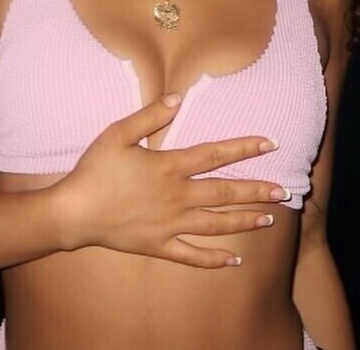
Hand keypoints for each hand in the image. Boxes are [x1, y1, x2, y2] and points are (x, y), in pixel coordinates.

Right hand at [54, 93, 286, 267]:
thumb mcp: (117, 133)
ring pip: (216, 224)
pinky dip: (214, 259)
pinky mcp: (159, 246)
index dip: (244, 148)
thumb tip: (177, 98)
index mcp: (169, 167)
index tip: (270, 143)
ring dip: (245, 221)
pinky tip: (234, 261)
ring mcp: (170, 225)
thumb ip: (149, 116)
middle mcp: (176, 197)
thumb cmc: (94, 170)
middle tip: (284, 191)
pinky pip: (192, 255)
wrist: (74, 212)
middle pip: (225, 193)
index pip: (215, 155)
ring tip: (269, 220)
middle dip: (257, 190)